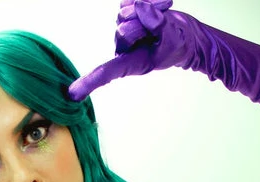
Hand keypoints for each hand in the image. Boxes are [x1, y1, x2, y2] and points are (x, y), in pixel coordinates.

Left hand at [68, 0, 200, 100]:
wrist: (187, 36)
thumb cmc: (179, 45)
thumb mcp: (173, 38)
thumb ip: (157, 24)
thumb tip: (139, 8)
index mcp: (130, 64)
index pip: (106, 72)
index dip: (89, 82)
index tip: (72, 94)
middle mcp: (123, 48)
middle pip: (123, 29)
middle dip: (144, 24)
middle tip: (160, 29)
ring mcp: (124, 29)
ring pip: (125, 12)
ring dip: (148, 10)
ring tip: (162, 18)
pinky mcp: (128, 13)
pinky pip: (130, 0)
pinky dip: (149, 0)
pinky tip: (161, 7)